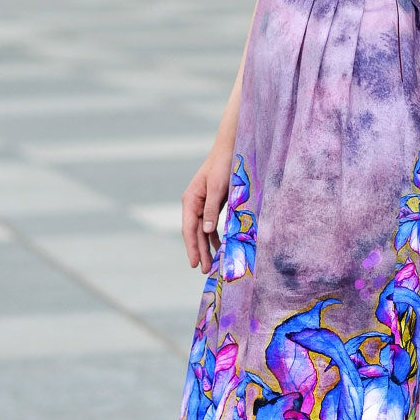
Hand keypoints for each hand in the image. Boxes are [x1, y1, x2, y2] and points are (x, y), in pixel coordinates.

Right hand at [181, 147, 231, 272]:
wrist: (230, 149)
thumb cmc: (223, 166)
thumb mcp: (217, 188)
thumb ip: (211, 209)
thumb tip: (206, 231)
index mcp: (190, 200)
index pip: (189, 229)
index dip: (192, 247)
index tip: (195, 263)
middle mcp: (194, 203)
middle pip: (195, 232)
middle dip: (199, 251)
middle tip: (204, 270)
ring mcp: (202, 204)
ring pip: (202, 230)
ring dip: (206, 246)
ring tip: (211, 264)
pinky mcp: (212, 203)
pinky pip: (210, 224)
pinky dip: (214, 236)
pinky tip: (218, 247)